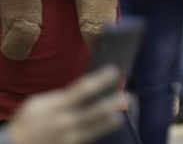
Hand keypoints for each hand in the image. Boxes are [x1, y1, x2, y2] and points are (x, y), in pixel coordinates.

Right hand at [7, 66, 121, 143]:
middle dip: (113, 102)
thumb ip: (59, 97)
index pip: (83, 89)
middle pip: (95, 111)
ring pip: (96, 128)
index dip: (100, 79)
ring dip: (110, 120)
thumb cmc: (27, 121)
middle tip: (129, 95)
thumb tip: (78, 93)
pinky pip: (89, 139)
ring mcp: (70, 137)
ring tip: (121, 114)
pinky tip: (108, 126)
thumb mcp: (38, 104)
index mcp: (58, 106)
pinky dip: (99, 132)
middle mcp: (66, 121)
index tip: (114, 70)